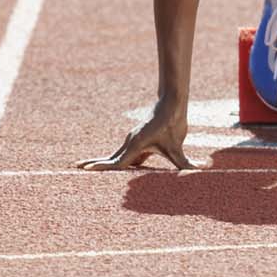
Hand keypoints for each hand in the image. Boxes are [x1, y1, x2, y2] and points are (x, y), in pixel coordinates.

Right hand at [79, 99, 194, 170]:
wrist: (171, 104)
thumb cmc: (173, 124)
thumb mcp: (177, 147)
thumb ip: (184, 163)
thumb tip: (200, 172)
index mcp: (136, 145)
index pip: (117, 162)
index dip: (102, 167)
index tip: (86, 169)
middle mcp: (131, 143)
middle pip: (110, 158)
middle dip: (94, 164)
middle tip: (76, 167)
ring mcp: (133, 142)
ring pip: (116, 157)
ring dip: (103, 163)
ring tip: (86, 168)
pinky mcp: (139, 142)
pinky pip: (126, 155)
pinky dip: (116, 161)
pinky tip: (111, 167)